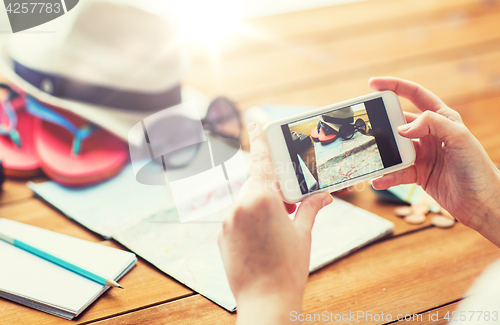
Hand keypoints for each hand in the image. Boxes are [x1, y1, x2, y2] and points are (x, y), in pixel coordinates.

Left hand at [218, 123, 332, 324]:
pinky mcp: (222, 234)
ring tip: (279, 228)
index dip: (261, 139)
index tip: (255, 121)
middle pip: (258, 184)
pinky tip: (263, 239)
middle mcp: (240, 205)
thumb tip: (323, 196)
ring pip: (248, 201)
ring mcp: (228, 220)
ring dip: (263, 206)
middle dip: (274, 189)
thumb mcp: (303, 233)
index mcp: (262, 199)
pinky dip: (251, 220)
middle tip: (290, 204)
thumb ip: (310, 208)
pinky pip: (238, 217)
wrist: (265, 302)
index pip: (263, 161)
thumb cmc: (287, 268)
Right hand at [369, 77, 499, 245]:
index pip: (415, 95)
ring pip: (395, 148)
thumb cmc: (477, 168)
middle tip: (366, 126)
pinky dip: (386, 176)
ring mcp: (423, 154)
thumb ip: (432, 124)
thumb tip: (402, 127)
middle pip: (399, 122)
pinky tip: (378, 179)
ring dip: (382, 153)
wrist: (482, 203)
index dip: (394, 87)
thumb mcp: (459, 138)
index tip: (373, 84)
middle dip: (382, 122)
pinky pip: (397, 172)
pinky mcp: (418, 173)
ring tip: (369, 155)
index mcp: (442, 119)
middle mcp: (430, 134)